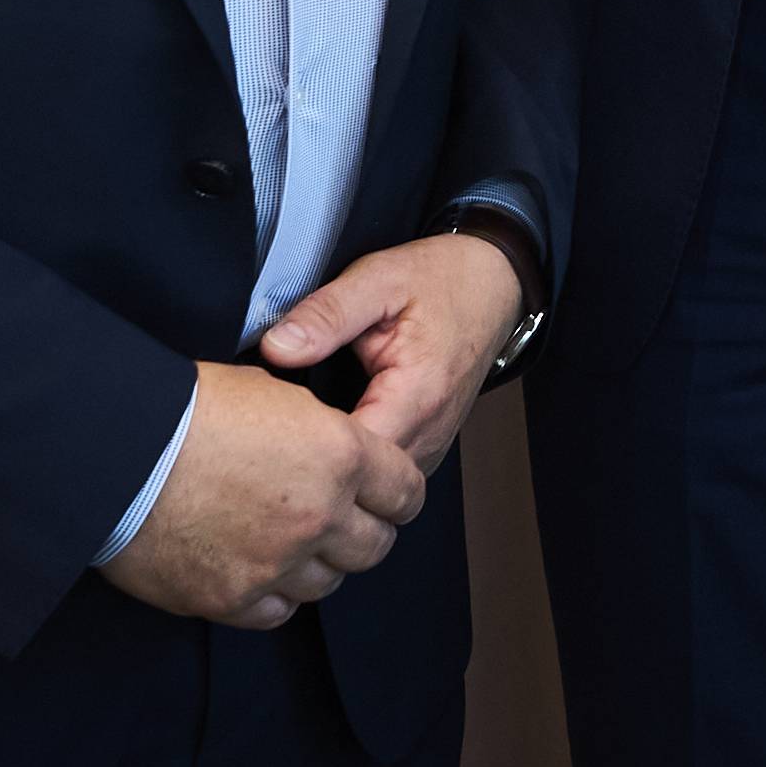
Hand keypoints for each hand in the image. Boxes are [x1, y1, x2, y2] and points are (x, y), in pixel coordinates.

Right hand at [100, 360, 428, 628]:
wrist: (117, 450)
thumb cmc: (190, 407)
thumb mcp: (276, 394)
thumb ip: (320, 433)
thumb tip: (331, 448)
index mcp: (342, 456)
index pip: (406, 492)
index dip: (396, 493)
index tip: (383, 495)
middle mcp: (320, 515)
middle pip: (374, 546)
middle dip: (363, 532)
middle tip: (339, 522)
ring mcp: (277, 563)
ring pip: (328, 583)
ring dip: (317, 564)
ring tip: (290, 543)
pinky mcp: (231, 598)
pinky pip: (278, 612)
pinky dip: (274, 594)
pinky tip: (258, 570)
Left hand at [257, 230, 527, 474]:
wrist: (493, 281)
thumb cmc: (441, 279)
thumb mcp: (376, 280)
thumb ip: (325, 315)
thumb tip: (276, 348)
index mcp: (417, 394)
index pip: (351, 457)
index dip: (304, 447)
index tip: (272, 426)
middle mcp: (431, 431)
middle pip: (360, 482)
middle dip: (314, 465)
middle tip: (274, 434)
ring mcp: (433, 444)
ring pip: (373, 487)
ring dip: (336, 470)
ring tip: (297, 438)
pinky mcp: (429, 446)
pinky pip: (387, 475)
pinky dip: (357, 466)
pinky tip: (330, 439)